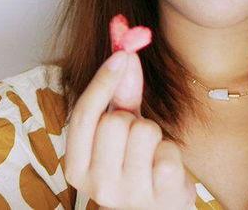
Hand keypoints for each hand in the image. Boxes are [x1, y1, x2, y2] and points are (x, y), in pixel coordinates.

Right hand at [64, 50, 196, 208]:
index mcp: (77, 165)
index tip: (121, 55)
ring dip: (154, 134)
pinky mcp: (158, 195)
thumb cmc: (136, 162)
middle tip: (137, 135)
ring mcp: (127, 194)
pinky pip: (168, 150)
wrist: (160, 205)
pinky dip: (171, 151)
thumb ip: (119, 95)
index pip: (83, 116)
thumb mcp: (122, 130)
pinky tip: (165, 167)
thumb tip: (124, 53)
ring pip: (144, 131)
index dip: (102, 81)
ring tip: (151, 152)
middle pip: (115, 122)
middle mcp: (96, 184)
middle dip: (132, 119)